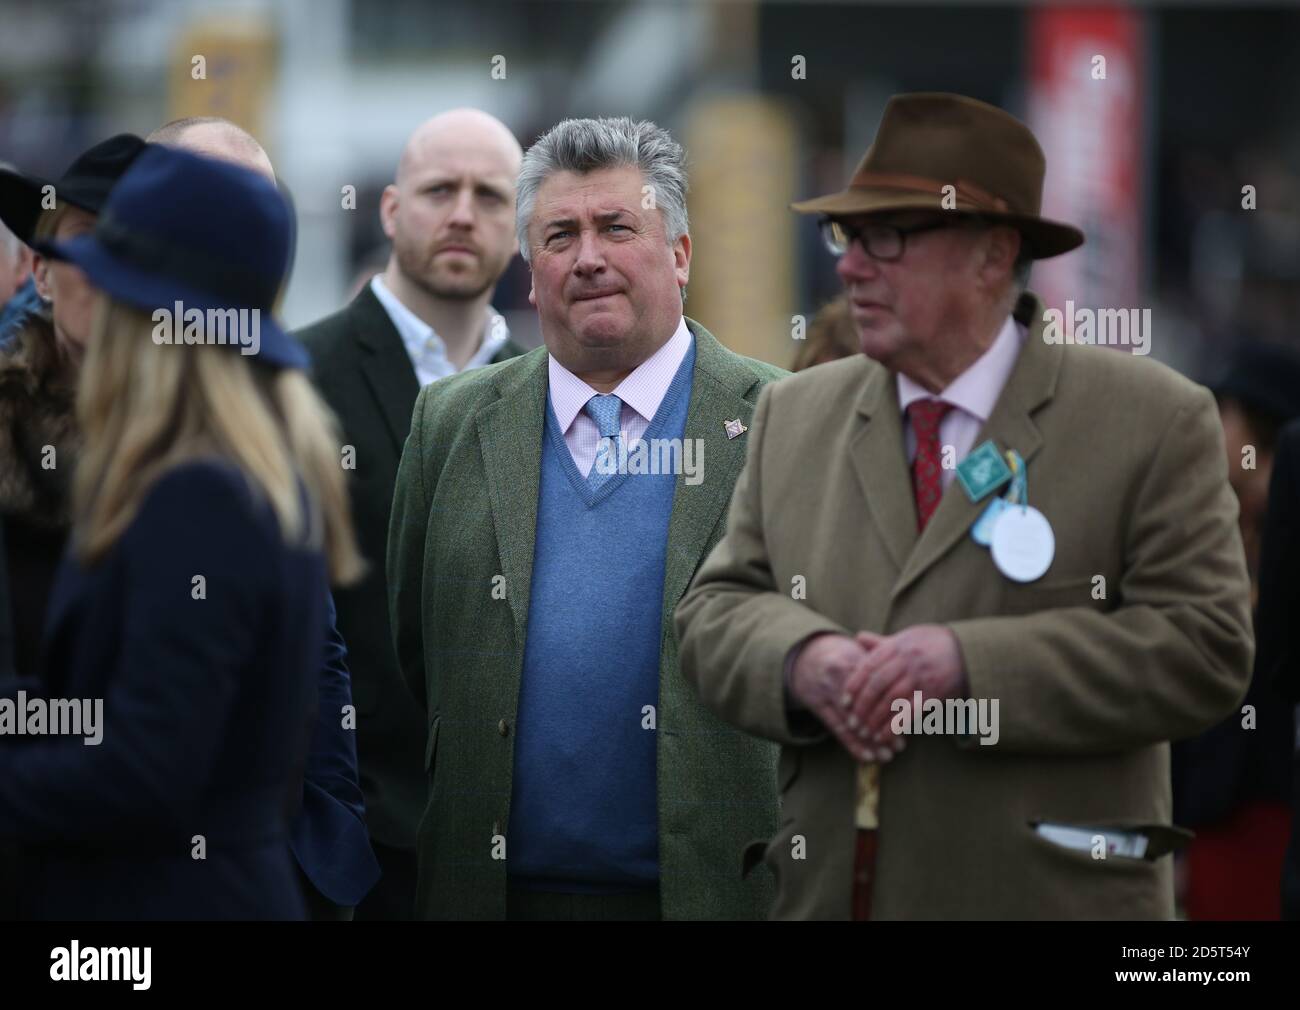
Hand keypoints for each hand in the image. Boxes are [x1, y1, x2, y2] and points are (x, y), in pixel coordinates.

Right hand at [790, 633, 898, 761]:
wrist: (808, 658)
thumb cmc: (846, 656)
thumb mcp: (863, 653)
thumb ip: (885, 668)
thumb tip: (913, 686)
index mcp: (851, 659)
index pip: (875, 687)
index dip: (893, 705)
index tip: (909, 721)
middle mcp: (836, 675)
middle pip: (863, 706)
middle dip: (882, 727)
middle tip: (900, 746)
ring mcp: (825, 691)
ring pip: (849, 721)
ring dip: (868, 741)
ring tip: (886, 756)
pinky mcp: (817, 705)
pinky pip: (835, 728)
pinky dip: (852, 744)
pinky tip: (866, 757)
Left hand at [840, 625, 965, 744]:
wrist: (966, 650)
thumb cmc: (931, 643)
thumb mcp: (906, 637)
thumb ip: (881, 642)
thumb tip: (857, 637)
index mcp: (896, 646)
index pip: (868, 667)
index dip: (853, 686)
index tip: (844, 702)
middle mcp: (907, 661)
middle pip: (877, 686)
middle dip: (862, 706)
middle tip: (852, 723)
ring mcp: (920, 678)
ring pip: (891, 700)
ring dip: (875, 719)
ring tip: (865, 732)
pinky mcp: (933, 694)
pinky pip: (910, 713)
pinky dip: (895, 726)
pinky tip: (884, 736)